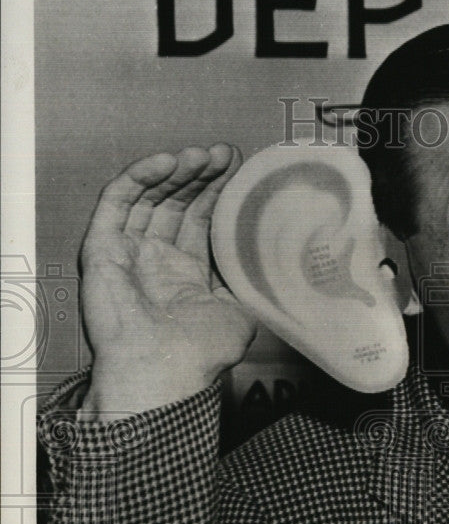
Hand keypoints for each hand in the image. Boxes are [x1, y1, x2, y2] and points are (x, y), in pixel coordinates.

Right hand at [80, 144, 256, 416]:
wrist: (163, 370)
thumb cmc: (202, 352)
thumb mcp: (242, 311)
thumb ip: (248, 279)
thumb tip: (270, 252)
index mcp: (187, 273)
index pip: (200, 219)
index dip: (218, 191)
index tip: (239, 166)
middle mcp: (156, 260)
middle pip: (177, 203)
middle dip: (201, 176)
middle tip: (224, 153)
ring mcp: (129, 253)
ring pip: (148, 197)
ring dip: (175, 171)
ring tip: (202, 154)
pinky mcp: (102, 249)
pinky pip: (116, 203)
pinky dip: (139, 177)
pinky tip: (167, 161)